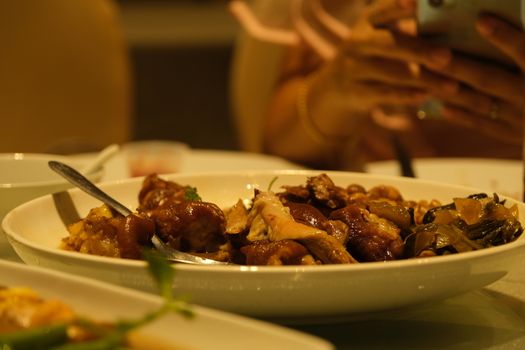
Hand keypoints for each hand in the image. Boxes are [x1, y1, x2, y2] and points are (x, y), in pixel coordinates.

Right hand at [325, 0, 457, 116]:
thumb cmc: (373, 52)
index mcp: (368, 21)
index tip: (417, 1)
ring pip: (392, 74)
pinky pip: (385, 94)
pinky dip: (408, 96)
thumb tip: (456, 18)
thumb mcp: (381, 31)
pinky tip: (427, 96)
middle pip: (390, 44)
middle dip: (419, 50)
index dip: (399, 5)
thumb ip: (408, 23)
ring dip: (424, 80)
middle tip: (446, 57)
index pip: (384, 9)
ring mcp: (354, 69)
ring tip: (452, 86)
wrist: (336, 86)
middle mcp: (357, 42)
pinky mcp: (355, 92)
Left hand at [428, 14, 524, 144]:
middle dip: (460, 67)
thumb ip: (524, 50)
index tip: (481, 19)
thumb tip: (499, 23)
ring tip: (428, 76)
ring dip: (452, 90)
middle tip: (434, 55)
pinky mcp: (515, 136)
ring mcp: (521, 119)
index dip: (504, 36)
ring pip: (480, 103)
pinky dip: (463, 116)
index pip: (524, 51)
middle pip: (490, 78)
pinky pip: (484, 124)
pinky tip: (442, 107)